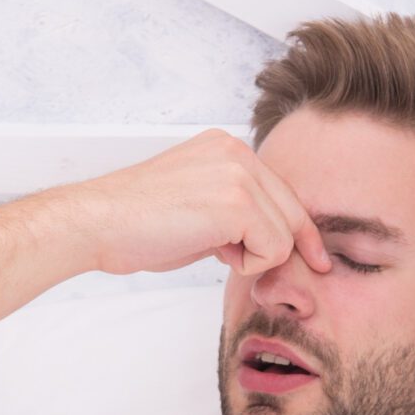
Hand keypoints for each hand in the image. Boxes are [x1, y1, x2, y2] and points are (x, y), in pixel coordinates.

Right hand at [55, 128, 333, 278]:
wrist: (98, 223)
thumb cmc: (136, 225)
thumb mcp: (195, 204)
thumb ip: (234, 211)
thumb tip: (267, 239)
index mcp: (226, 147)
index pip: (282, 191)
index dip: (300, 230)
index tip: (316, 257)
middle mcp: (236, 151)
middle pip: (292, 211)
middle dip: (283, 248)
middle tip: (256, 267)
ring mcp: (238, 173)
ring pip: (285, 234)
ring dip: (252, 256)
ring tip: (211, 250)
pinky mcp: (236, 201)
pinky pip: (273, 248)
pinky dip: (248, 264)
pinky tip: (213, 253)